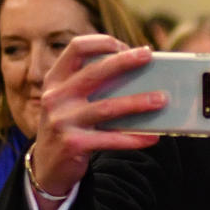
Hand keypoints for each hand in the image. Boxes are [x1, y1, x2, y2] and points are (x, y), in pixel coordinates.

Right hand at [30, 35, 164, 202]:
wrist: (47, 166)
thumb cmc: (69, 125)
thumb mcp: (70, 101)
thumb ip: (93, 86)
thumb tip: (140, 75)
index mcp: (56, 80)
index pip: (76, 48)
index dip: (102, 42)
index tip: (125, 46)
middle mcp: (55, 97)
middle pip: (94, 72)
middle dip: (123, 61)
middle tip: (148, 56)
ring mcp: (62, 121)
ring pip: (107, 107)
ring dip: (138, 102)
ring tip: (161, 100)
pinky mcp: (73, 144)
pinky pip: (111, 139)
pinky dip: (134, 138)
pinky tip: (152, 137)